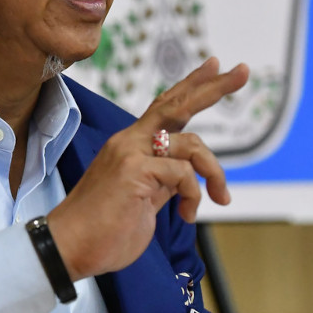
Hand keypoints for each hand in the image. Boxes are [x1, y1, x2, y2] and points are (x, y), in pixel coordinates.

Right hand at [47, 57, 248, 280]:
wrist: (69, 247)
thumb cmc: (104, 230)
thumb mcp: (144, 198)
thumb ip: (164, 180)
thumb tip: (188, 178)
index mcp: (131, 144)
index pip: (165, 105)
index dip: (191, 85)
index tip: (215, 66)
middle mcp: (130, 140)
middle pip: (178, 103)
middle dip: (215, 87)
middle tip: (244, 70)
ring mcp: (131, 152)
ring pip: (192, 144)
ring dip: (215, 173)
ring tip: (220, 198)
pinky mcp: (135, 170)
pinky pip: (184, 173)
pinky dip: (194, 196)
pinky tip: (186, 215)